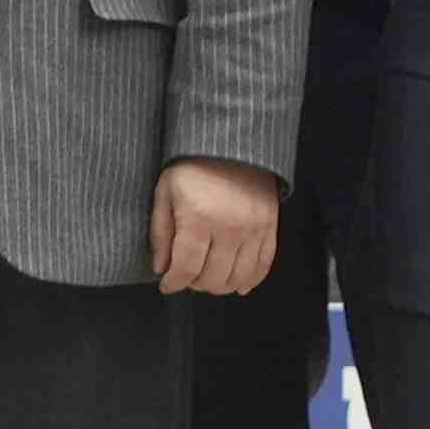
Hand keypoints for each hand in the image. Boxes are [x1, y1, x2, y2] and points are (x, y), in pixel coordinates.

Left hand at [150, 156, 280, 294]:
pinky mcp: (269, 226)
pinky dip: (251, 280)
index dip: (174, 283)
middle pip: (212, 277)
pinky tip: (239, 285)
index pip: (186, 268)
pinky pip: (263, 264)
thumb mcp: (165, 191)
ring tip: (208, 278)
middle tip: (186, 276)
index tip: (167, 284)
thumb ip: (160, 231)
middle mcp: (228, 226)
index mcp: (198, 217)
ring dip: (220, 286)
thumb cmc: (194, 165)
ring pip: (237, 277)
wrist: (232, 142)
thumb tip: (160, 267)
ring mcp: (253, 228)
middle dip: (194, 284)